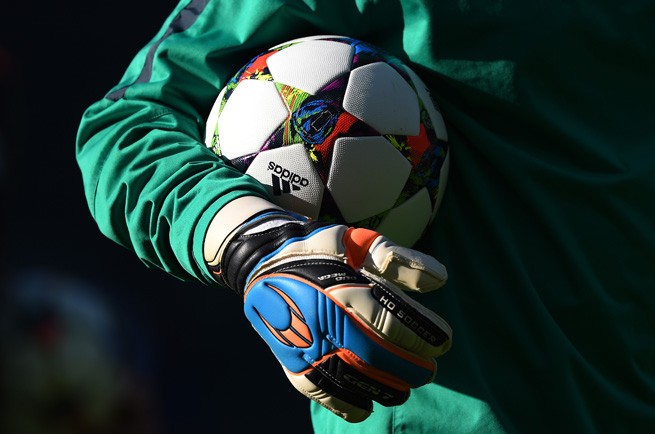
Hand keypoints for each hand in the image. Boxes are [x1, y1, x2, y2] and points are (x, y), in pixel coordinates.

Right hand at [205, 198, 451, 422]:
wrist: (262, 261)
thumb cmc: (318, 250)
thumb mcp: (357, 242)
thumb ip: (397, 260)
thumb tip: (441, 280)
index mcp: (340, 286)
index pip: (389, 319)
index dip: (420, 335)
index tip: (443, 343)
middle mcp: (321, 318)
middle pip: (373, 354)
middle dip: (408, 367)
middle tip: (429, 371)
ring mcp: (303, 342)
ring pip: (350, 377)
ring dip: (384, 388)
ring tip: (404, 389)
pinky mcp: (290, 360)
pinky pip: (319, 391)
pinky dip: (345, 403)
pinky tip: (366, 407)